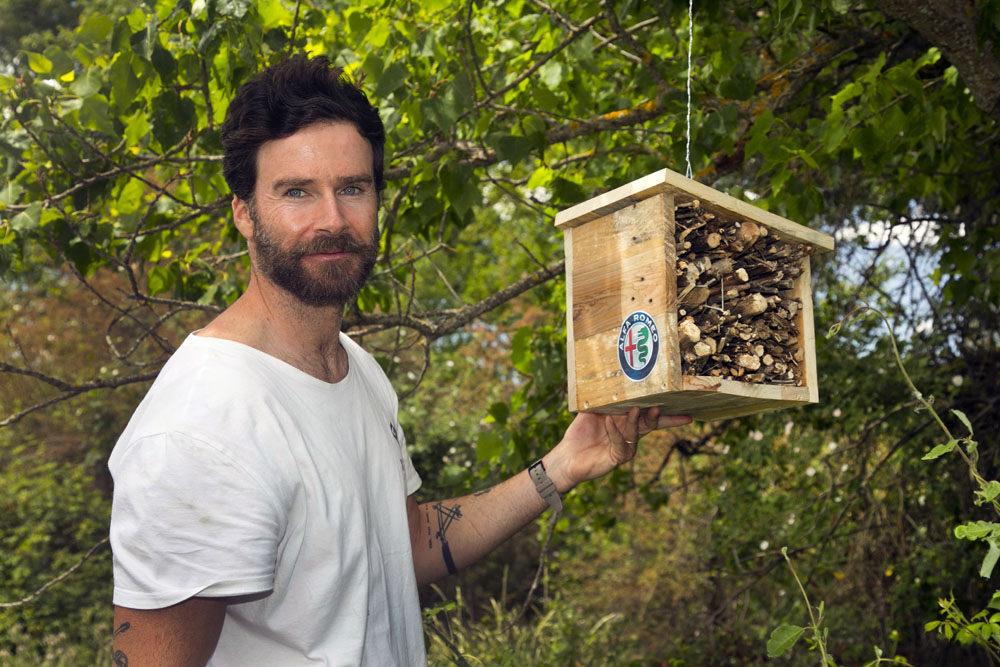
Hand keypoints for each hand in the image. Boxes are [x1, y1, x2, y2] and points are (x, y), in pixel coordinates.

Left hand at [543, 407, 690, 491]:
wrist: (567, 456)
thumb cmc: (580, 434)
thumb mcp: (591, 412)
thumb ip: (601, 399)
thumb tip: (608, 379)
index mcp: (626, 422)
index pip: (649, 415)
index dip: (665, 411)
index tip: (681, 405)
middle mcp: (629, 434)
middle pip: (651, 425)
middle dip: (661, 417)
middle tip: (662, 407)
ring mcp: (625, 447)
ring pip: (636, 433)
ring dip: (635, 420)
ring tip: (634, 408)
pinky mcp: (617, 457)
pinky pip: (620, 443)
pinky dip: (615, 431)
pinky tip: (608, 421)